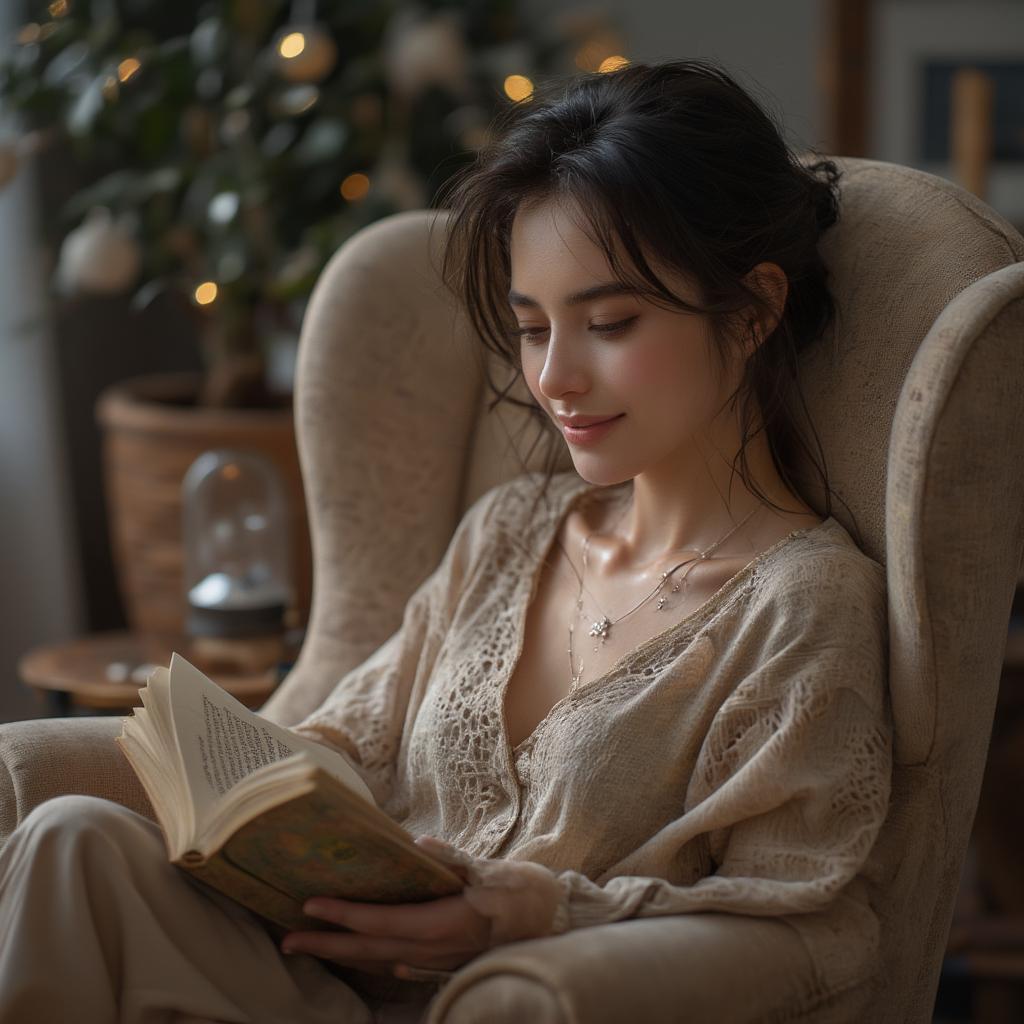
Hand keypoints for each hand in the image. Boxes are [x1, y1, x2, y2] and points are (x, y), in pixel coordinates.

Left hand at [278, 835, 565, 979]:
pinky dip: (377, 962)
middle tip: (288, 940)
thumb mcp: (490, 868)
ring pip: (383, 960)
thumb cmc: (523, 889)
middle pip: (372, 950)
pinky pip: (403, 965)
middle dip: (328, 946)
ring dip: (345, 955)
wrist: (555, 920)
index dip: (345, 916)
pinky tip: (366, 959)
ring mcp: (441, 959)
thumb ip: (454, 859)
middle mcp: (437, 947)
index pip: (383, 922)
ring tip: (312, 947)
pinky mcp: (448, 960)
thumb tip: (420, 844)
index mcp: (445, 921)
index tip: (312, 907)